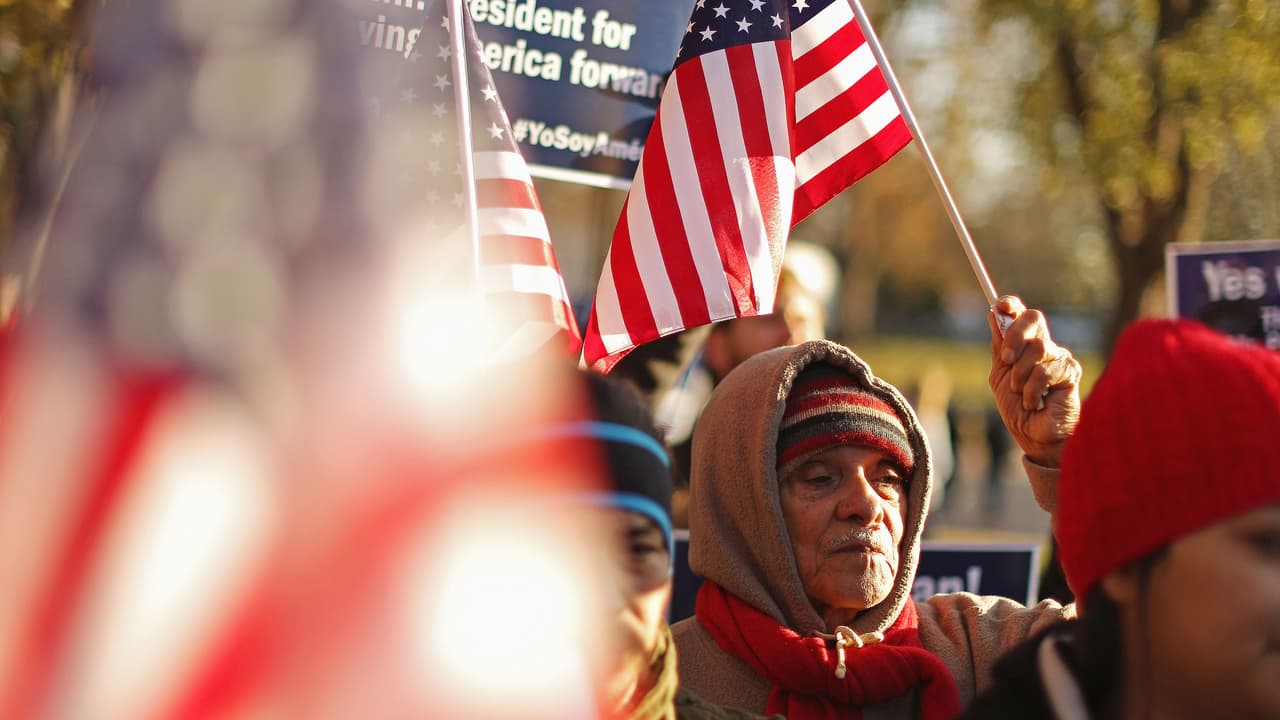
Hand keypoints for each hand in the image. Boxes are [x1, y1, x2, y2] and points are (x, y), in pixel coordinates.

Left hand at [988, 296, 1080, 467]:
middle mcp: (1044, 346)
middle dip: (1014, 336)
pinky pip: (1046, 370)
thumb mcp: (1000, 376)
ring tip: (1020, 393)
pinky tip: (1034, 402)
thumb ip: (999, 347)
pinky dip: (1032, 390)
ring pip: (1037, 347)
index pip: (1021, 314)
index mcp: (1025, 345)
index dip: (1011, 305)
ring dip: (1020, 374)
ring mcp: (1059, 357)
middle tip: (1005, 359)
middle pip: (1033, 317)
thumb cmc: (1018, 408)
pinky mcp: (1071, 372)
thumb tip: (993, 313)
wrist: (1033, 436)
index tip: (999, 306)